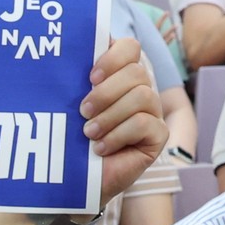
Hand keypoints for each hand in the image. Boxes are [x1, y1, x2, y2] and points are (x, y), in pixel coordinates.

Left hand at [82, 35, 171, 205]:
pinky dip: (118, 135)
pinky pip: (144, 123)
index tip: (90, 77)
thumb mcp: (68, 104)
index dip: (113, 57)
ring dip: (110, 116)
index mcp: (119, 74)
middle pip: (136, 72)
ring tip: (89, 133)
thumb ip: (73, 78)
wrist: (76, 177)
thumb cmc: (71, 136)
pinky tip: (101, 148)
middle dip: (106, 92)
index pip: (129, 47)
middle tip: (82, 111)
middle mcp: (140, 88)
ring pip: (142, 96)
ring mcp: (152, 111)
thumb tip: (66, 51)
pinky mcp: (158, 135)